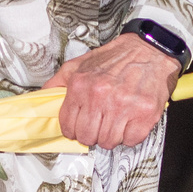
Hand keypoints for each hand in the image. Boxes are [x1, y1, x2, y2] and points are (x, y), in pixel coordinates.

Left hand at [45, 32, 183, 149]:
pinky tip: (130, 121)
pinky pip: (131, 140)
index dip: (74, 130)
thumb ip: (58, 82)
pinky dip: (130, 135)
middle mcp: (101, 96)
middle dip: (93, 134)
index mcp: (82, 86)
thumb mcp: (80, 64)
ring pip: (109, 142)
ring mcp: (123, 106)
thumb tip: (43, 98)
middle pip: (88, 137)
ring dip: (112, 135)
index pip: (68, 126)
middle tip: (100, 123)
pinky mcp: (144, 113)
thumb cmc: (117, 58)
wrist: (149, 49)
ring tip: (116, 119)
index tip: (80, 127)